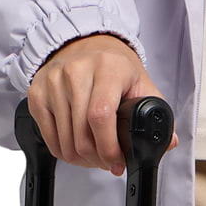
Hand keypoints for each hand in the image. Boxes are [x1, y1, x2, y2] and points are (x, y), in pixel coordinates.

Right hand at [28, 34, 174, 174]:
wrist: (84, 44)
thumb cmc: (114, 68)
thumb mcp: (140, 82)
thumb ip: (157, 111)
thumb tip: (168, 142)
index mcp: (107, 67)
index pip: (100, 116)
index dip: (109, 148)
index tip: (117, 161)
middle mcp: (76, 71)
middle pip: (82, 136)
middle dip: (98, 159)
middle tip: (108, 162)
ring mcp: (53, 82)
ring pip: (65, 143)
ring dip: (82, 160)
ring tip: (95, 156)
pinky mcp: (37, 94)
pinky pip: (50, 140)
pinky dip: (65, 153)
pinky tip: (78, 148)